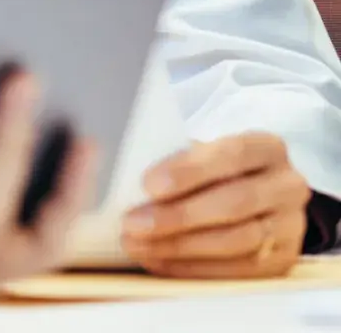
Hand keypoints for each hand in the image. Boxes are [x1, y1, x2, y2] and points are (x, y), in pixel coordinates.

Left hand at [122, 132, 307, 278]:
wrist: (254, 196)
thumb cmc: (213, 169)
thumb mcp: (201, 152)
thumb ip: (174, 160)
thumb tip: (128, 180)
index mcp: (267, 148)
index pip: (232, 154)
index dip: (189, 171)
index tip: (147, 185)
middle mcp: (287, 186)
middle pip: (234, 202)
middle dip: (178, 216)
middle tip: (133, 223)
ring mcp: (290, 225)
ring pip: (238, 240)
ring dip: (180, 246)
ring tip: (137, 245)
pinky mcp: (283, 260)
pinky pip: (238, 270)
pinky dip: (194, 268)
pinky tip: (158, 261)